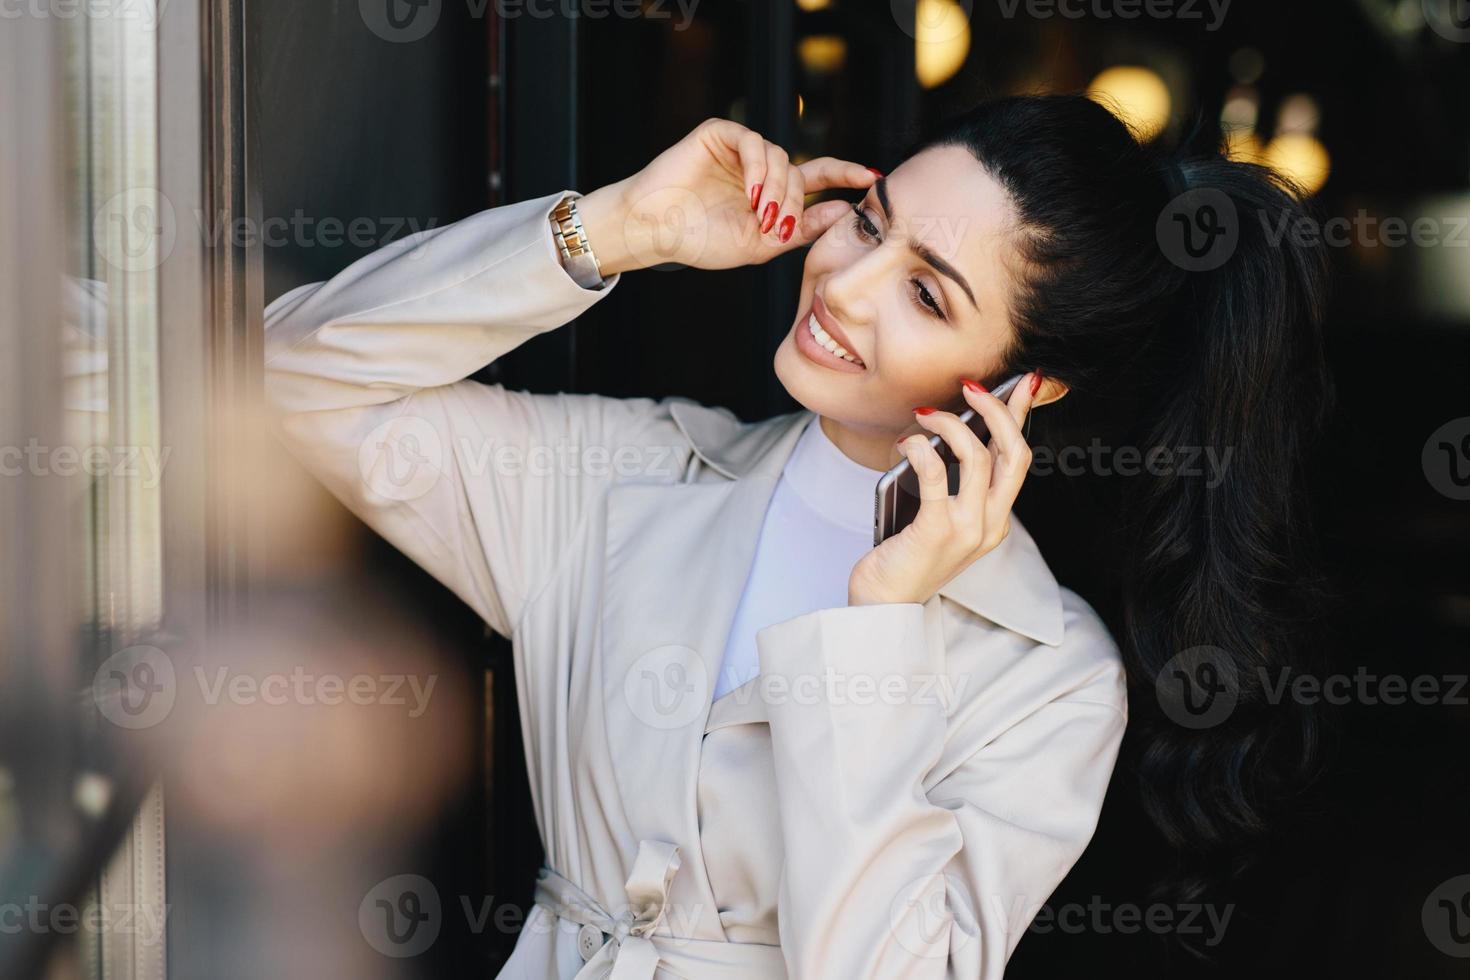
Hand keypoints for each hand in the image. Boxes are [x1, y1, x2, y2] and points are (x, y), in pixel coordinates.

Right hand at [576, 117, 877, 275]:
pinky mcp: (720, 135)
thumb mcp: (761, 244)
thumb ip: (802, 229)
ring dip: (776, 189)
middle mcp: (760, 169)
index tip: (872, 178)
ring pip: (780, 158)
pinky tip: (751, 192)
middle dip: (794, 201)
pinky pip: (753, 143)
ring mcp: (740, 150)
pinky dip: (758, 168)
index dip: (845, 175)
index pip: (818, 178)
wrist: (657, 232)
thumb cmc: (701, 241)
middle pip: (800, 173)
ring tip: (759, 214)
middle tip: (776, 226)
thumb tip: (843, 212)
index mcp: (772, 194)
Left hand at [848, 374, 1040, 606]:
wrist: (883, 608)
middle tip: (971, 386)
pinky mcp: (936, 530)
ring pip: (977, 457)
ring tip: (924, 415)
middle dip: (997, 410)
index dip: (1021, 416)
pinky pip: (935, 473)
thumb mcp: (940, 519)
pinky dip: (921, 448)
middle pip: (1013, 453)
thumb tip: (948, 433)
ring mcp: (967, 529)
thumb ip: (952, 485)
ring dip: (950, 424)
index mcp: (995, 521)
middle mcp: (990, 525)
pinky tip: (907, 442)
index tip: (1022, 383)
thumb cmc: (904, 559)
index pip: (1019, 459)